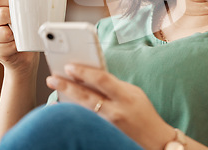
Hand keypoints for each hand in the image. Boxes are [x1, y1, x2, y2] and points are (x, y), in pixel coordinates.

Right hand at [0, 0, 38, 74]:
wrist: (25, 54)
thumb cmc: (27, 31)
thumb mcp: (27, 16)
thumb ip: (28, 6)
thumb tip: (44, 1)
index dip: (12, 2)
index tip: (23, 9)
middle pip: (1, 14)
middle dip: (16, 19)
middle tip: (25, 24)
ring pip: (3, 33)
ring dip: (17, 35)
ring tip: (21, 36)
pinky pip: (7, 47)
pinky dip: (17, 47)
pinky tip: (19, 46)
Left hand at [46, 64, 175, 149]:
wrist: (155, 141)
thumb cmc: (145, 115)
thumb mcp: (134, 94)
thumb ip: (115, 85)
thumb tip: (93, 76)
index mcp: (126, 96)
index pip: (102, 79)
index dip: (83, 71)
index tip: (69, 66)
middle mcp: (115, 111)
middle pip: (86, 96)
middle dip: (67, 85)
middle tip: (52, 78)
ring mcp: (108, 125)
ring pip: (81, 111)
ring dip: (66, 99)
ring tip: (55, 91)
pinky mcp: (103, 135)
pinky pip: (84, 122)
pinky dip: (72, 115)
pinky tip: (61, 111)